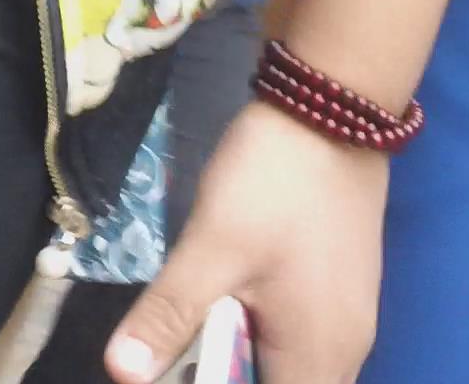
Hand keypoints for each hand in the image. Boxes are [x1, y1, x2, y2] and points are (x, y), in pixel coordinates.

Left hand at [106, 103, 388, 383]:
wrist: (331, 111)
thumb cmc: (274, 185)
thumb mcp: (211, 248)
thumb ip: (168, 316)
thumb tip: (121, 374)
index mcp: (319, 358)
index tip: (182, 368)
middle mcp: (345, 352)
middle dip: (229, 377)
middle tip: (181, 350)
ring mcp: (347, 320)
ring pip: (291, 369)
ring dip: (241, 361)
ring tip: (196, 332)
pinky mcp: (340, 290)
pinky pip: (300, 342)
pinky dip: (260, 339)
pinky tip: (225, 308)